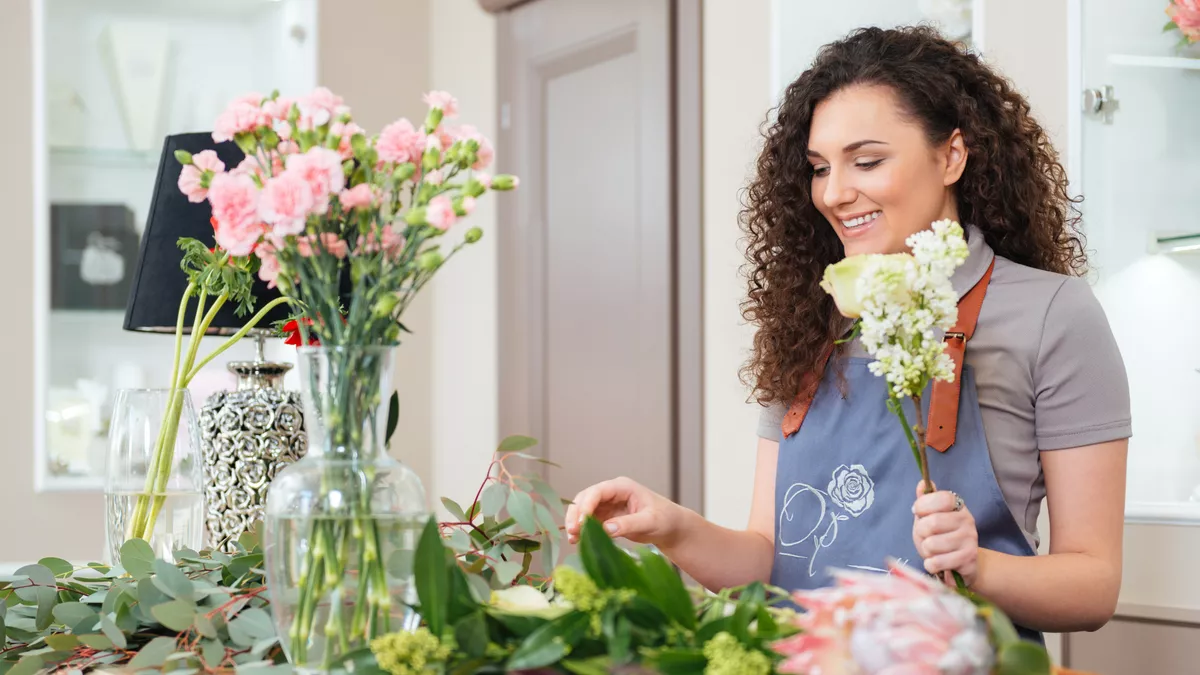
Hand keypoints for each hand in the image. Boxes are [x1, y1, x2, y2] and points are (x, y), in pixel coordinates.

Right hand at [564, 477, 683, 547]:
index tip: (582, 522)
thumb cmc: (666, 519)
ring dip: (576, 522)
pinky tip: (577, 541)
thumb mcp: (650, 522)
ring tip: (572, 538)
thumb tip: (606, 528)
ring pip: (584, 510)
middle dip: (577, 513)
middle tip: (573, 531)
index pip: (598, 491)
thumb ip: (629, 524)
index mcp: (623, 487)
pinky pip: (589, 522)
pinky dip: (582, 530)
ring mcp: (608, 505)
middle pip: (586, 498)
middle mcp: (612, 493)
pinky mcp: (606, 517)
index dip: (587, 505)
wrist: (671, 528)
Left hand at [912, 482, 978, 586]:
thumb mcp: (929, 517)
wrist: (960, 564)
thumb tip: (922, 483)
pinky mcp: (968, 560)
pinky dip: (930, 564)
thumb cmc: (941, 537)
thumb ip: (925, 501)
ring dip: (926, 550)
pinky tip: (937, 562)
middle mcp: (967, 520)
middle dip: (921, 533)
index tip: (918, 512)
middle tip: (926, 536)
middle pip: (932, 523)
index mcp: (958, 506)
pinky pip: (936, 562)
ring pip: (932, 544)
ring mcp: (970, 540)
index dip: (923, 505)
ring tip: (933, 550)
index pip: (941, 498)